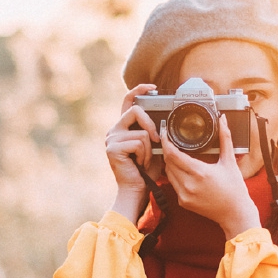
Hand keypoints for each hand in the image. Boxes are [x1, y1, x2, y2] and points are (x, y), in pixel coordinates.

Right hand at [106, 85, 161, 222]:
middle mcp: (114, 130)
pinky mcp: (113, 148)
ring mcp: (111, 138)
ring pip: (141, 131)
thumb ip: (155, 132)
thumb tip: (166, 121)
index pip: (128, 101)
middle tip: (156, 141)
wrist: (136, 190)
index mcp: (123, 127)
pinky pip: (138, 142)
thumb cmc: (146, 171)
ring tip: (144, 160)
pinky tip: (139, 164)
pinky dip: (144, 155)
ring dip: (149, 148)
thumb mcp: (154, 147)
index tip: (152, 87)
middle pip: (136, 111)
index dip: (139, 90)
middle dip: (151, 125)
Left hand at [161, 115, 260, 239]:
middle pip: (168, 162)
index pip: (173, 154)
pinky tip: (183, 170)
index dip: (166, 142)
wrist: (235, 214)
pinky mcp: (183, 202)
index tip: (164, 133)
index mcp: (200, 173)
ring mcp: (184, 195)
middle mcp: (189, 185)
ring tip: (176, 154)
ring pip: (168, 173)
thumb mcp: (230, 161)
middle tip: (170, 141)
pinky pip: (173, 184)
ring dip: (170, 163)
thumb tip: (222, 120)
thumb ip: (225, 138)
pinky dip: (175, 175)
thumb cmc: (235, 189)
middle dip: (167, 151)